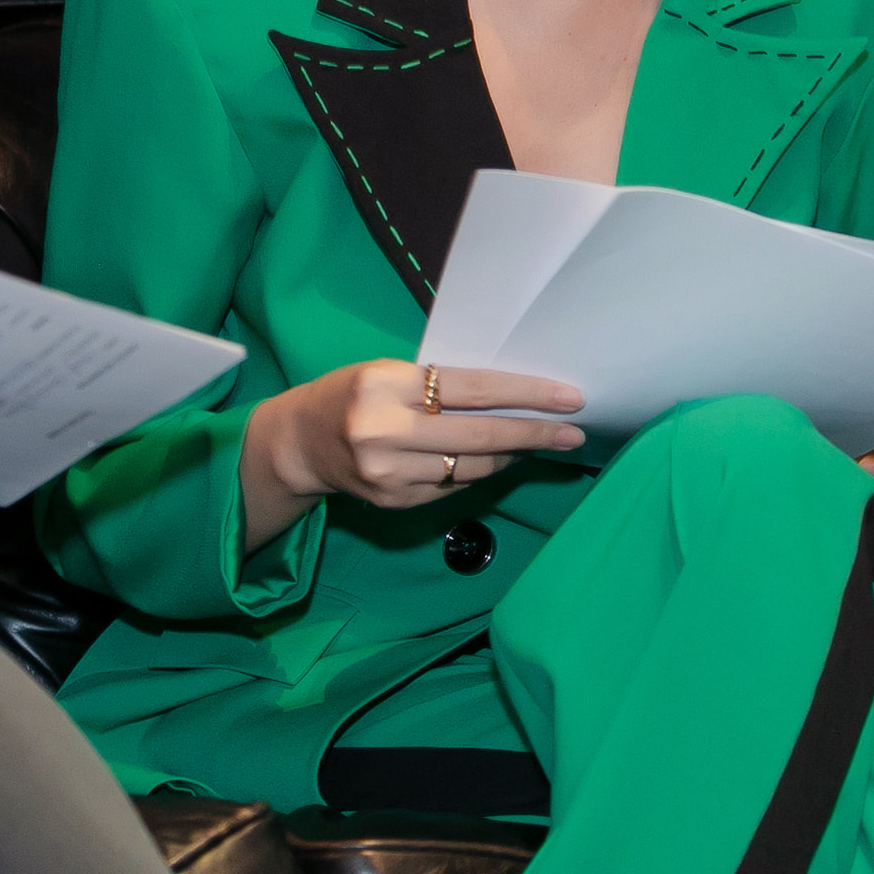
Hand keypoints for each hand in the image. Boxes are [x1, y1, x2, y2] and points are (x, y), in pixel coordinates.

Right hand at [241, 360, 583, 551]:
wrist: (299, 442)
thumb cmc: (353, 393)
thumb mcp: (388, 372)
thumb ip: (438, 384)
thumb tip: (511, 396)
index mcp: (386, 387)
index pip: (471, 389)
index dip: (524, 394)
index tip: (567, 397)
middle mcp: (385, 433)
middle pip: (479, 435)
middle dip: (533, 433)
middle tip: (573, 431)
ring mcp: (389, 474)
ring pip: (471, 467)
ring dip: (511, 454)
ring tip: (541, 441)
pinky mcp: (393, 502)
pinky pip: (452, 486)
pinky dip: (479, 471)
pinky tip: (498, 459)